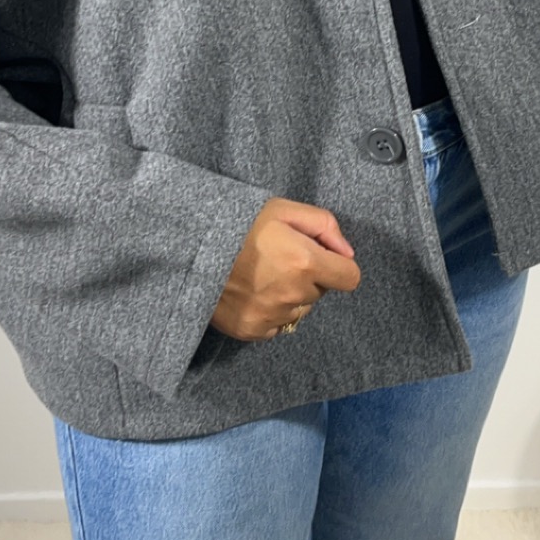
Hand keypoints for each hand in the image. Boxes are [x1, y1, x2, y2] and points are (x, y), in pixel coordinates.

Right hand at [210, 195, 360, 340]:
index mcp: (305, 263)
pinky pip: (276, 325)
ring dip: (290, 296)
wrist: (189, 248)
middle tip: (280, 260)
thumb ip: (324, 225)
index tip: (320, 257)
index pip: (349, 278)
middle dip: (309, 277)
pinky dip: (270, 311)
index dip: (338, 266)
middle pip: (320, 292)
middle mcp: (293, 295)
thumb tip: (346, 252)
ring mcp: (271, 316)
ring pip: (299, 310)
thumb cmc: (238, 223)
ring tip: (262, 275)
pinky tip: (251, 292)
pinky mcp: (252, 330)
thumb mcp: (283, 209)